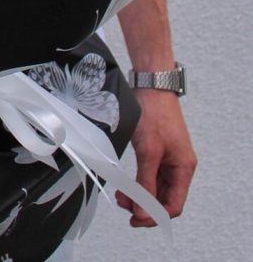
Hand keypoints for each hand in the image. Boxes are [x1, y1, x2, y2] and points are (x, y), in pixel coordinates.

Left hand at [116, 89, 196, 225]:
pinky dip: (137, 180)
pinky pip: (148, 172)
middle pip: (163, 197)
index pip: (173, 204)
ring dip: (139, 194)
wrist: (150, 86)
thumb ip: (146, 182)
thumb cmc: (154, 113)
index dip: (155, 216)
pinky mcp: (156, 148)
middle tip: (124, 206)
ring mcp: (167, 156)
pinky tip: (124, 183)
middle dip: (144, 205)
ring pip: (154, 185)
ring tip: (121, 196)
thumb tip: (145, 211)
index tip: (136, 219)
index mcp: (183, 168)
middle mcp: (178, 165)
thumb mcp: (148, 151)